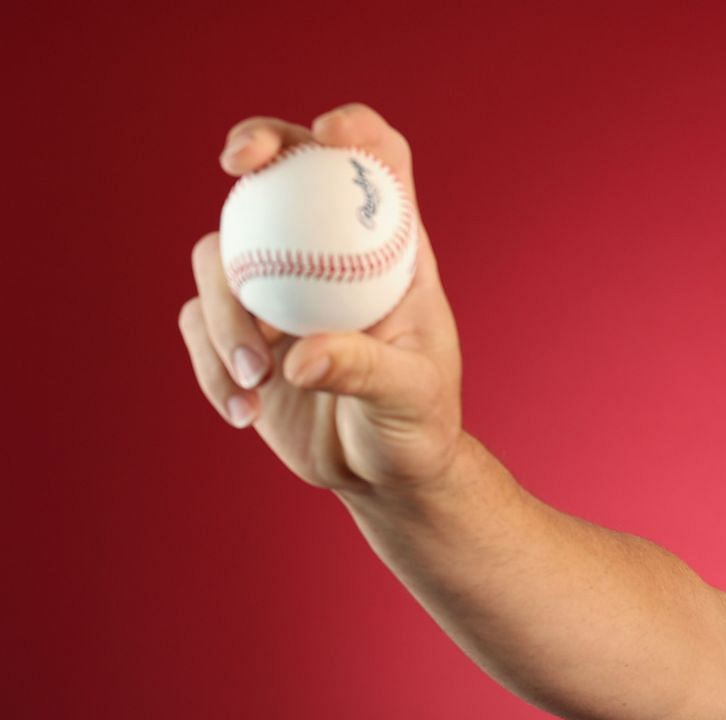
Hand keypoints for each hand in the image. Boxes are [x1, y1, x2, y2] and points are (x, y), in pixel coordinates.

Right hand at [179, 103, 463, 496]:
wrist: (383, 474)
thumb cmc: (417, 427)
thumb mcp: (411, 400)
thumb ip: (366, 372)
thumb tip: (301, 358)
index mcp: (389, 249)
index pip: (376, 162)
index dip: (353, 131)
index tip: (329, 134)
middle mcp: (327, 253)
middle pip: (282, 169)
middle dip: (255, 144)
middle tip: (239, 164)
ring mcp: (276, 285)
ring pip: (223, 254)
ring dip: (225, 312)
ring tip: (256, 380)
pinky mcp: (237, 329)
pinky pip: (198, 323)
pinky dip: (211, 366)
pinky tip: (243, 413)